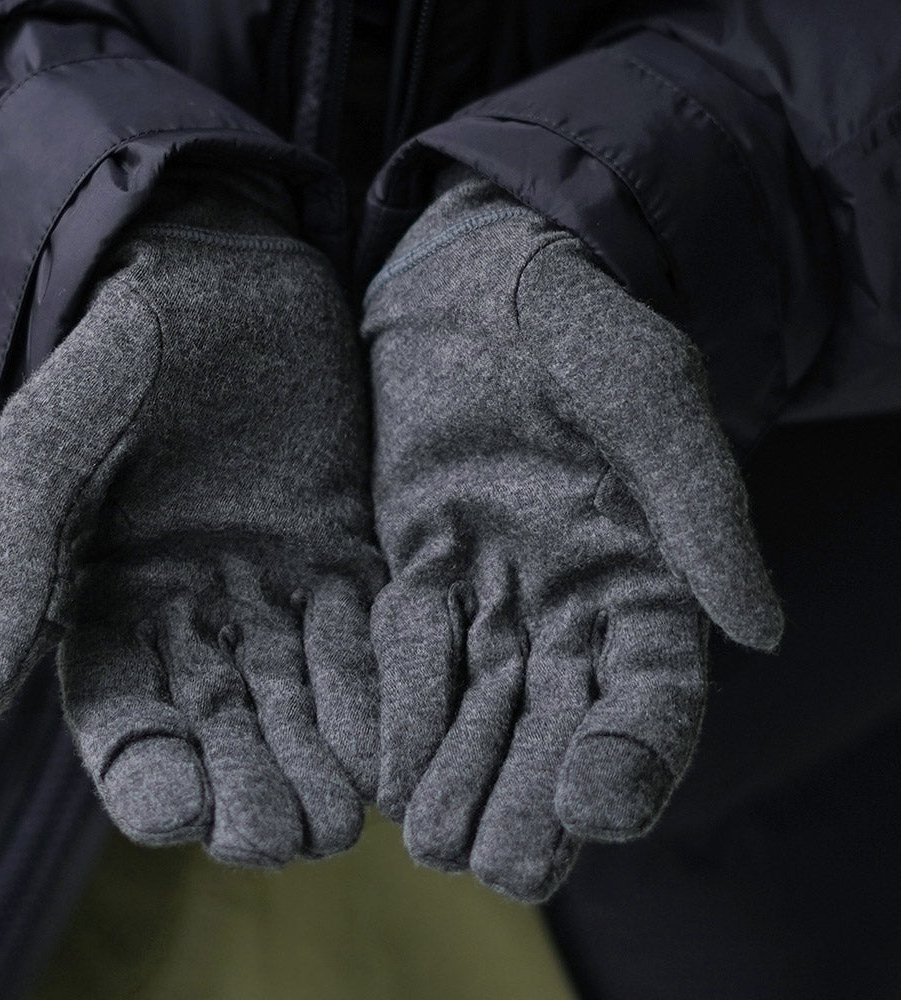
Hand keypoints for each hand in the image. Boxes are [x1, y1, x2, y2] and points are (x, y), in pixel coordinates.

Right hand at [0, 171, 384, 864]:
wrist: (225, 273)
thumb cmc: (124, 347)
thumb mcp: (54, 436)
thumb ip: (20, 554)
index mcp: (116, 605)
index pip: (127, 725)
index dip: (149, 781)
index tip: (182, 813)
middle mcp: (201, 614)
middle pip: (227, 734)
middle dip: (253, 792)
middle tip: (291, 835)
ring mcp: (280, 586)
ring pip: (303, 703)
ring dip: (325, 763)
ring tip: (349, 813)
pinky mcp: (349, 551)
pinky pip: (368, 638)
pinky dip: (382, 689)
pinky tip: (399, 733)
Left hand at [362, 172, 780, 900]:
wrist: (475, 280)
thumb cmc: (581, 326)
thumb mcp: (649, 399)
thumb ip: (699, 506)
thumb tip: (757, 629)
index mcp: (647, 578)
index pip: (654, 696)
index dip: (635, 757)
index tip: (596, 801)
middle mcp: (569, 605)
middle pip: (560, 730)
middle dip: (536, 801)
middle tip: (502, 865)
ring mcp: (492, 592)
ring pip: (485, 713)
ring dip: (464, 778)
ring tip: (436, 844)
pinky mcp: (420, 566)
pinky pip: (413, 653)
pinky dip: (403, 710)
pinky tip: (388, 770)